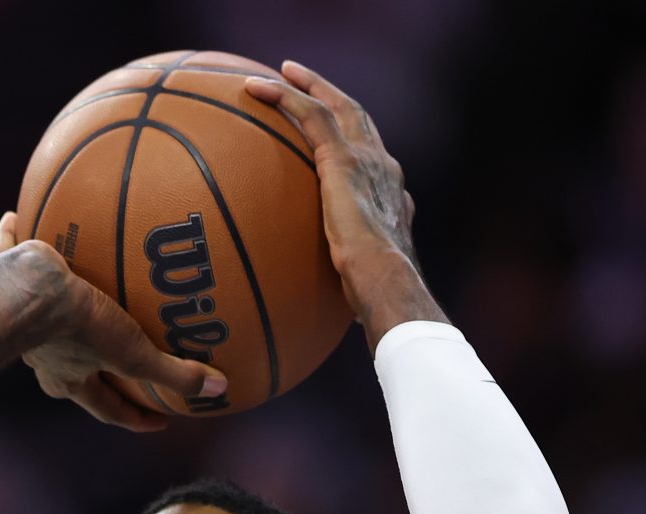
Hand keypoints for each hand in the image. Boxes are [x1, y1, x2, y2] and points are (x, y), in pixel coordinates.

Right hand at [0, 211, 225, 430]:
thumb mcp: (134, 354)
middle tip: (113, 359)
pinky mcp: (4, 276)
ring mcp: (21, 316)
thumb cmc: (78, 329)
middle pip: (71, 368)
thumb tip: (220, 391)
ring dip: (56, 306)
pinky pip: (7, 252)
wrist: (24, 292)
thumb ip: (175, 373)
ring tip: (77, 290)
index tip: (159, 420)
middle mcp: (43, 354)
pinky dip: (12, 235)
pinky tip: (15, 216)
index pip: (108, 409)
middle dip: (90, 366)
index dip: (135, 417)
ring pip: (40, 315)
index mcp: (70, 378)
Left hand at [243, 62, 444, 347]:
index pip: (371, 158)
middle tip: (306, 82)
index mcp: (390, 196)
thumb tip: (324, 308)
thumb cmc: (374, 300)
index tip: (332, 138)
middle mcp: (384, 170)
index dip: (353, 142)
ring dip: (307, 86)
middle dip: (333, 97)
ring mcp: (366, 161)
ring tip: (282, 73)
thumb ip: (344, 278)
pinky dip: (284, 98)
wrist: (387, 285)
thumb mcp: (358, 283)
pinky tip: (255, 90)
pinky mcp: (342, 161)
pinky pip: (309, 116)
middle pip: (357, 119)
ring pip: (335, 107)